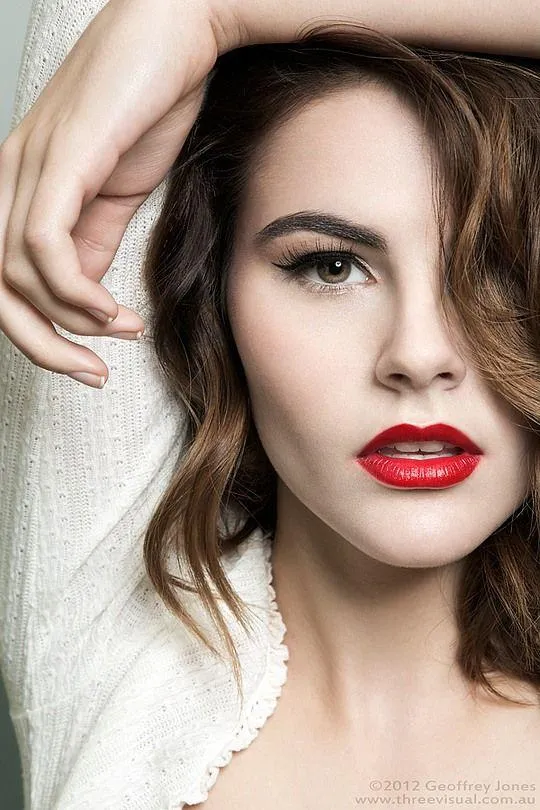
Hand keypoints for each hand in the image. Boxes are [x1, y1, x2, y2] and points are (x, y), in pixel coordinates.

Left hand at [0, 0, 235, 386]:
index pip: (6, 281)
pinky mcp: (59, 158)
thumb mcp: (117, 193)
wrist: (179, 32)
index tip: (93, 364)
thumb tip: (86, 296)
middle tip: (92, 374)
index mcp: (22, 187)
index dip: (41, 336)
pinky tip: (113, 310)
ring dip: (69, 324)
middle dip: (40, 346)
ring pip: (12, 275)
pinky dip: (75, 293)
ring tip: (120, 332)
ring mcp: (29, 166)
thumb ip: (93, 242)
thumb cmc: (150, 102)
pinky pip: (42, 246)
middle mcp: (10, 178)